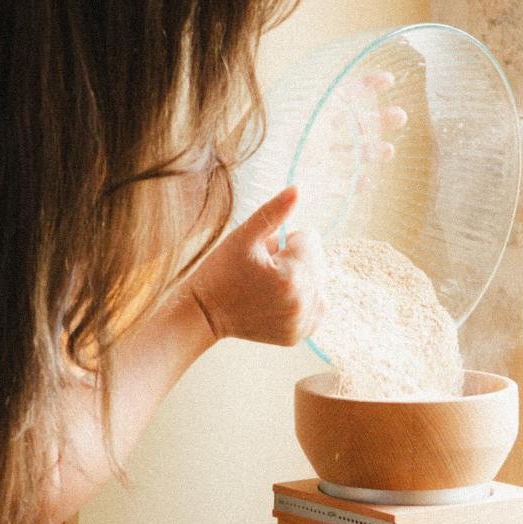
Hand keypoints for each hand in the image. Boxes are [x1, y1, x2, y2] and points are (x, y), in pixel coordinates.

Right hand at [187, 186, 325, 346]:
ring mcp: (301, 322)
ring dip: (300, 279)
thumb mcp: (243, 237)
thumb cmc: (220, 272)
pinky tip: (280, 299)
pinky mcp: (298, 335)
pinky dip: (303, 300)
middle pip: (317, 262)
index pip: (310, 239)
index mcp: (291, 276)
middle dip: (294, 260)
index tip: (264, 255)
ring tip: (270, 285)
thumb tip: (298, 188)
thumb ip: (273, 212)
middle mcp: (301, 302)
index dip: (285, 241)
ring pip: (319, 283)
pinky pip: (317, 306)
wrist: (204, 314)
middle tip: (264, 271)